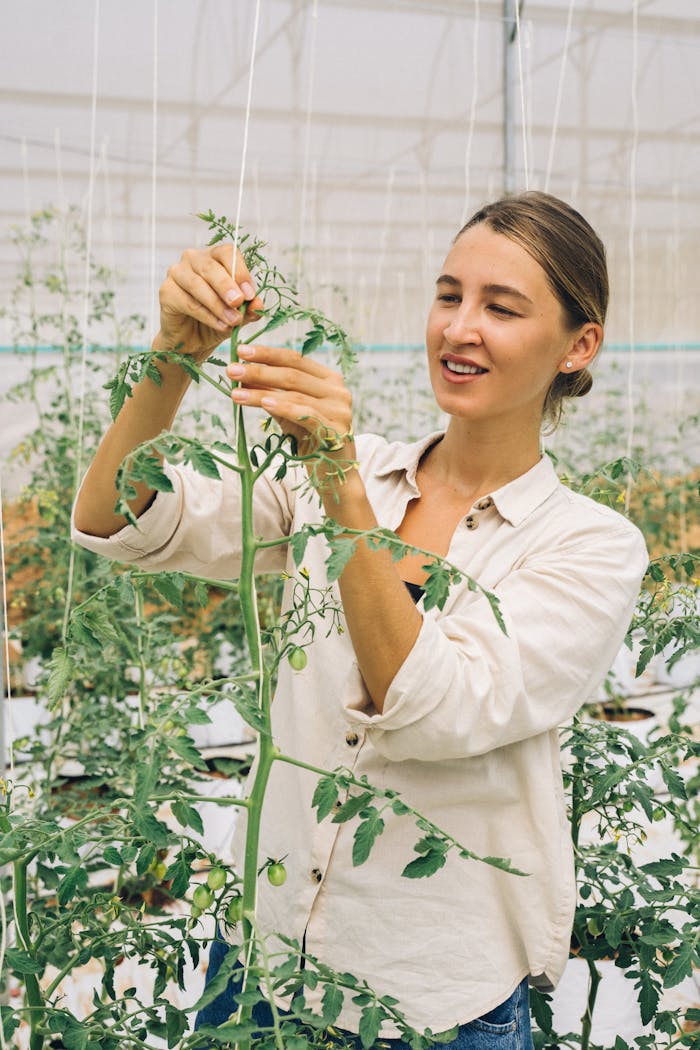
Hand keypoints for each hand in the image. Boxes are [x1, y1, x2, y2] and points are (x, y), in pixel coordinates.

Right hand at [156, 244, 263, 361]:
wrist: (192, 342)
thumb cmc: (215, 321)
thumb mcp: (238, 316)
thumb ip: (248, 309)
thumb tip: (259, 304)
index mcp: (214, 257)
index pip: (227, 253)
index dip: (240, 272)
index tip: (251, 294)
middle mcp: (193, 259)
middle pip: (211, 266)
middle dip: (227, 286)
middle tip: (239, 303)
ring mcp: (177, 273)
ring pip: (198, 284)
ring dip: (218, 304)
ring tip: (233, 321)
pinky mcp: (166, 291)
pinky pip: (188, 302)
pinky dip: (206, 315)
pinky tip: (220, 325)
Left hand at [226, 344, 356, 488]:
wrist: (333, 477)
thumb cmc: (310, 442)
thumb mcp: (288, 413)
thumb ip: (272, 392)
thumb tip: (242, 374)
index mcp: (329, 379)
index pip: (295, 359)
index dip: (267, 353)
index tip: (240, 350)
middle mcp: (338, 391)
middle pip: (293, 374)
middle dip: (259, 371)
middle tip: (231, 370)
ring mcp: (340, 410)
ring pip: (294, 394)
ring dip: (261, 392)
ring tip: (235, 393)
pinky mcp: (337, 431)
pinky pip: (305, 414)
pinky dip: (283, 407)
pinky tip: (263, 403)